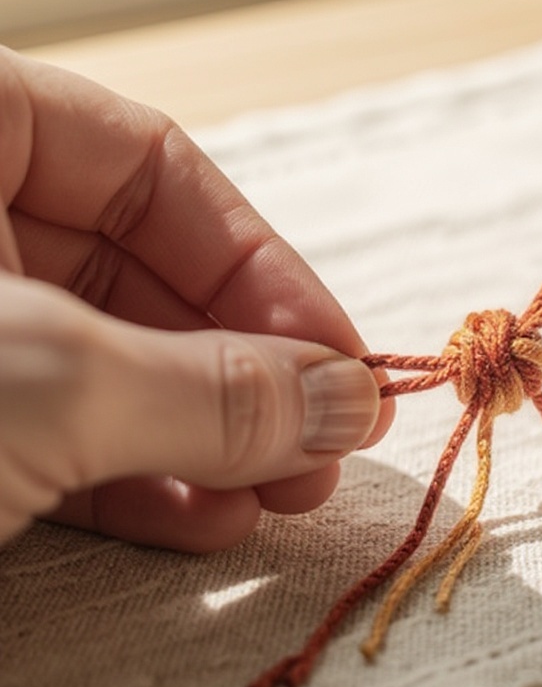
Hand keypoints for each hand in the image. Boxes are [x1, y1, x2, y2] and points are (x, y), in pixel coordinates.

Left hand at [0, 49, 390, 550]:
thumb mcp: (47, 378)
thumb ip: (210, 388)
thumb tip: (349, 403)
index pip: (151, 165)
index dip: (264, 264)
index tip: (341, 361)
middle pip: (143, 274)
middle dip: (246, 372)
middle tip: (325, 447)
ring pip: (107, 363)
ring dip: (208, 437)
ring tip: (280, 496)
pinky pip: (53, 434)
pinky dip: (136, 480)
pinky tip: (205, 520)